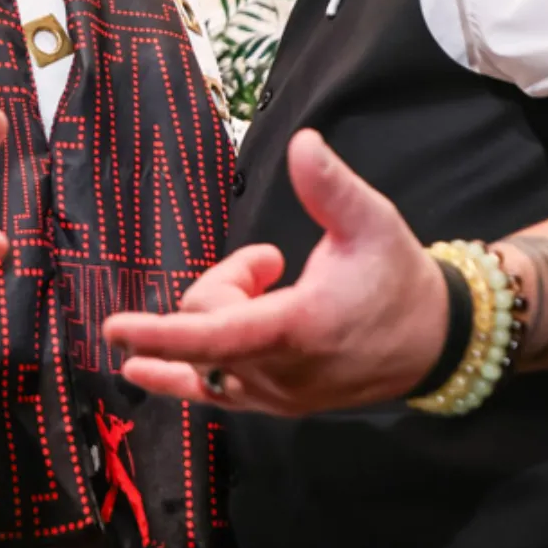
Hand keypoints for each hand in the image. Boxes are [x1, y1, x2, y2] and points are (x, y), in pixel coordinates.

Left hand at [101, 130, 447, 416]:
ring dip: (217, 314)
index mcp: (298, 329)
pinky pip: (210, 392)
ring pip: (206, 351)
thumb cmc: (397, 278)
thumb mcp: (372, 222)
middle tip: (271, 260)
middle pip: (205, 326)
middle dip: (225, 283)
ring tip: (266, 287)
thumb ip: (331, 186)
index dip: (162, 332)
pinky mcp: (272, 404)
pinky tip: (136, 370)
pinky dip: (173, 374)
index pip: (216, 336)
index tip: (115, 327)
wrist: (432, 341)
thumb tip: (302, 143)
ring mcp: (273, 395)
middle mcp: (279, 374)